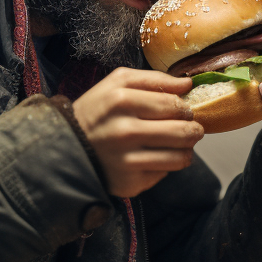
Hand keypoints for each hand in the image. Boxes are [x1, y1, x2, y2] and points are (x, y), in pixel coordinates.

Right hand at [72, 68, 204, 197]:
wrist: (67, 146)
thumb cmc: (97, 111)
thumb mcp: (116, 84)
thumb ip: (153, 79)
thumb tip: (188, 84)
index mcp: (121, 100)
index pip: (174, 105)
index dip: (185, 108)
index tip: (184, 111)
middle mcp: (124, 131)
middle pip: (183, 132)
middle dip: (194, 130)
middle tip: (191, 128)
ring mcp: (127, 160)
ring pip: (181, 157)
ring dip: (186, 150)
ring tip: (179, 144)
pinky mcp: (129, 182)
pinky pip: (165, 173)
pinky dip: (166, 165)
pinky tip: (156, 157)